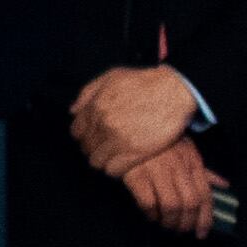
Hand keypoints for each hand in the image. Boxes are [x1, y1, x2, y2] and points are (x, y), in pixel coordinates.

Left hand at [69, 62, 202, 176]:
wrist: (174, 91)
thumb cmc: (144, 82)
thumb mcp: (111, 77)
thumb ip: (87, 93)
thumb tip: (73, 111)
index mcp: (95, 108)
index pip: (77, 132)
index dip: (85, 135)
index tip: (95, 136)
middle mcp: (102, 125)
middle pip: (87, 148)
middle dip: (95, 147)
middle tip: (108, 146)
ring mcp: (118, 140)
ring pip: (97, 161)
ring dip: (104, 160)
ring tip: (115, 155)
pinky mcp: (134, 152)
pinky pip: (113, 170)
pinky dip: (115, 168)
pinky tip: (124, 162)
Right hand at [120, 140, 228, 240]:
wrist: (129, 124)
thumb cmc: (160, 141)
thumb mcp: (187, 150)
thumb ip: (204, 170)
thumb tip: (224, 185)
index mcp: (193, 162)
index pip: (205, 195)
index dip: (205, 218)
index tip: (201, 234)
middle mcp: (178, 167)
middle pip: (190, 204)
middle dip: (186, 223)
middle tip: (180, 232)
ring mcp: (157, 170)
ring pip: (171, 205)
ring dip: (169, 221)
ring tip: (165, 226)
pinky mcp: (136, 174)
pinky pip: (148, 201)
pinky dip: (151, 214)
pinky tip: (150, 216)